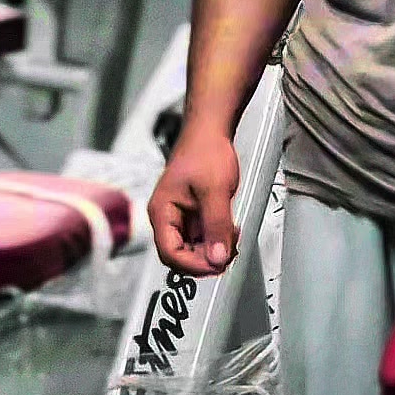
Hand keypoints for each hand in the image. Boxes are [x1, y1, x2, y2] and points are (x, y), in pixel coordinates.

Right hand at [147, 120, 240, 275]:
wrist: (211, 130)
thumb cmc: (205, 151)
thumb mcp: (215, 190)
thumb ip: (216, 225)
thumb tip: (217, 258)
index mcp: (162, 212)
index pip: (170, 253)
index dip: (193, 264)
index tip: (216, 264)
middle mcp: (167, 216)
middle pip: (181, 254)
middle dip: (206, 257)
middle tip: (228, 252)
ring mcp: (181, 215)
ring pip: (194, 247)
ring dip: (214, 248)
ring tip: (233, 238)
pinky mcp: (194, 212)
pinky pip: (204, 235)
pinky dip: (218, 237)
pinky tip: (231, 230)